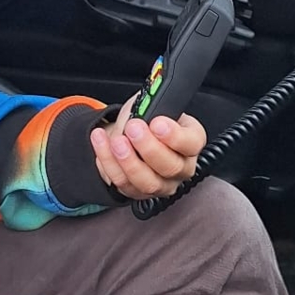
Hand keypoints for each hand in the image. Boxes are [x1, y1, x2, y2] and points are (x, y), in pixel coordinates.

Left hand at [91, 99, 205, 200]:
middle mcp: (181, 166)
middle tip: (133, 128)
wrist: (127, 132)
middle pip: (171, 166)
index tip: (157, 123)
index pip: (192, 143)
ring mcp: (162, 183)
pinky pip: (124, 184)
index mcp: (191, 141)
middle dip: (149, 147)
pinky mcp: (139, 193)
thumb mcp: (151, 101)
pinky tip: (102, 144)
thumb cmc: (145, 117)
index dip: (175, 136)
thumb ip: (151, 102)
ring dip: (129, 161)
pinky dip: (109, 163)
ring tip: (116, 141)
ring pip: (148, 182)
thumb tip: (146, 106)